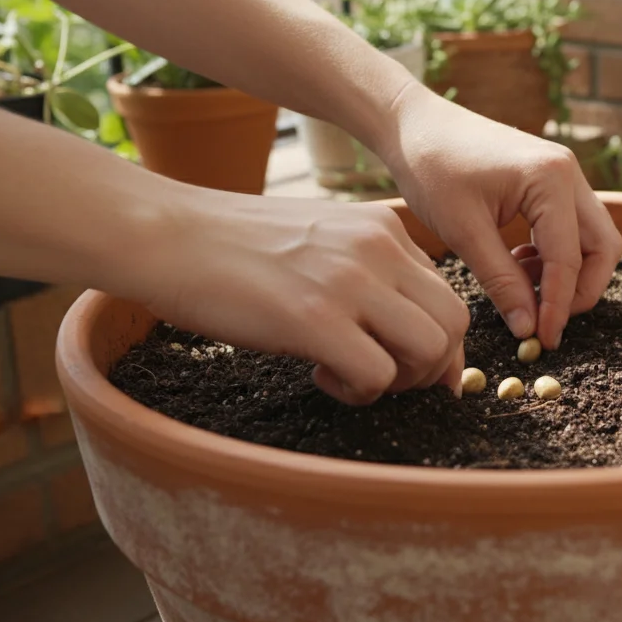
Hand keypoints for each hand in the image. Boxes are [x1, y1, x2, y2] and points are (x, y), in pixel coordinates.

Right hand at [135, 191, 470, 405]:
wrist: (165, 234)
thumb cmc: (234, 247)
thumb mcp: (318, 241)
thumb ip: (367, 274)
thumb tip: (404, 330)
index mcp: (383, 229)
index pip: (448, 294)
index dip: (437, 342)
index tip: (409, 367)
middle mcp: (378, 249)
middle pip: (455, 323)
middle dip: (431, 366)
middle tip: (383, 376)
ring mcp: (350, 281)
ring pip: (431, 349)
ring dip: (400, 381)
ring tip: (351, 374)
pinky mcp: (314, 317)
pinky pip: (377, 375)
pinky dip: (359, 392)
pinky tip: (319, 374)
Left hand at [380, 83, 621, 349]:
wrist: (414, 124)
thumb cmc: (432, 168)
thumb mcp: (463, 231)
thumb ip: (501, 281)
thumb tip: (528, 329)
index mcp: (550, 179)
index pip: (569, 258)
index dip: (559, 305)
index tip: (545, 339)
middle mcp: (568, 173)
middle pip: (603, 247)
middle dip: (582, 290)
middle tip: (547, 320)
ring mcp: (564, 174)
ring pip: (593, 238)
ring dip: (569, 272)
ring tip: (524, 288)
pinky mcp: (552, 180)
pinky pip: (572, 227)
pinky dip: (556, 254)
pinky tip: (519, 264)